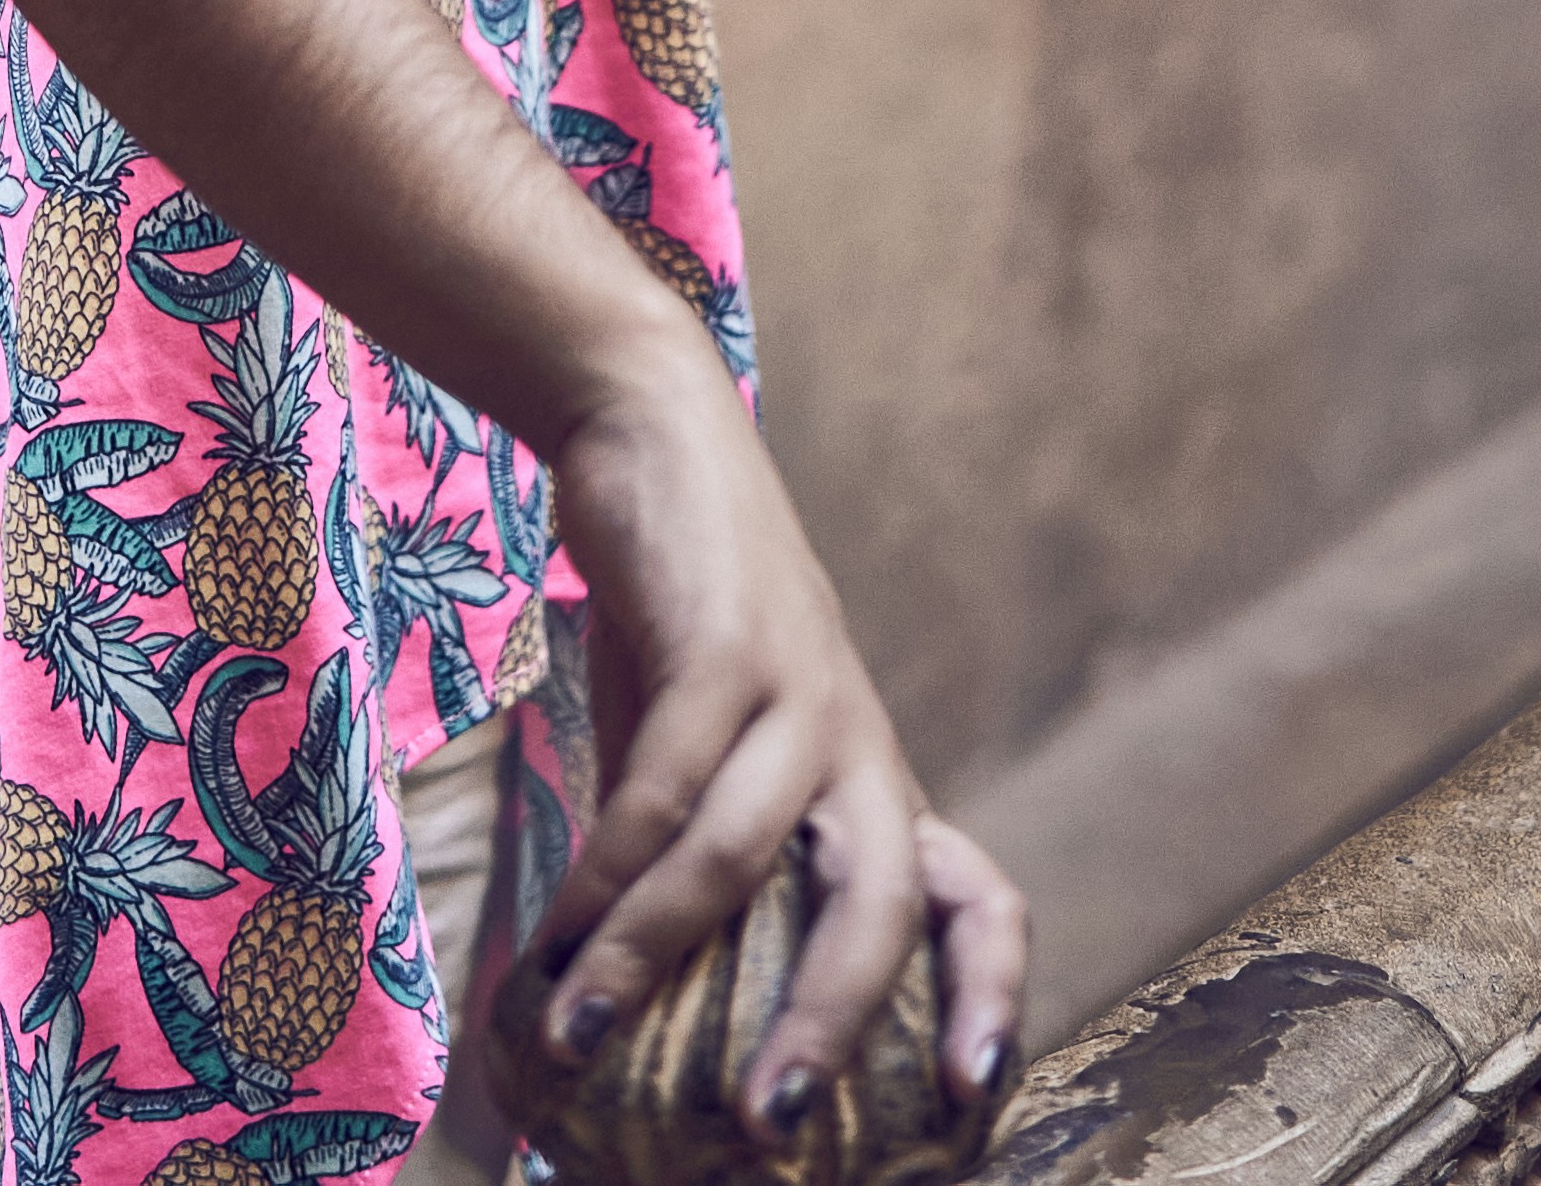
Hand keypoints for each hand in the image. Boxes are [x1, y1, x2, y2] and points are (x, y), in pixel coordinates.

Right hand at [495, 314, 1028, 1142]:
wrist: (652, 425)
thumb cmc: (678, 613)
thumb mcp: (710, 744)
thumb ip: (696, 856)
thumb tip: (627, 1005)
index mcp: (870, 780)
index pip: (980, 900)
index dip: (991, 1000)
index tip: (970, 1101)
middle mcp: (855, 743)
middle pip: (883, 901)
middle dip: (830, 1021)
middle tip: (767, 1127)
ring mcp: (796, 687)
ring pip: (742, 850)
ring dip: (653, 955)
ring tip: (576, 1038)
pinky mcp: (721, 640)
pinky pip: (661, 783)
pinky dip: (605, 870)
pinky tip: (550, 930)